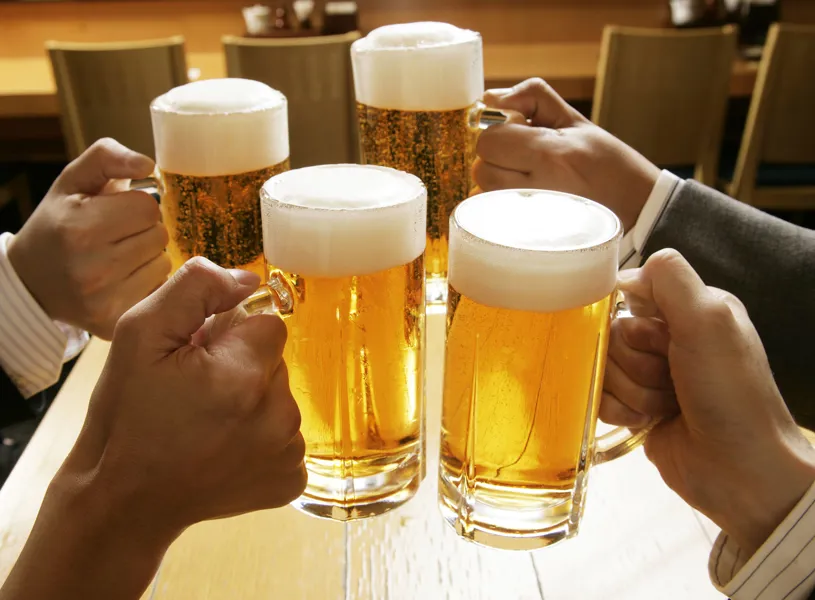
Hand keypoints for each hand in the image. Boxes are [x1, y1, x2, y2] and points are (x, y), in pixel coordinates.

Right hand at [1, 257, 304, 599]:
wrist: (124, 501)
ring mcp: (289, 453)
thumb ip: (197, 288)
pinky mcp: (290, 480)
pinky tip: (224, 450)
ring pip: (280, 398)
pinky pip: (286, 437)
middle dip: (242, 367)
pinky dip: (261, 438)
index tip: (198, 359)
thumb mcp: (140, 334)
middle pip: (275, 361)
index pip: (268, 324)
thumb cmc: (127, 416)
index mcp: (245, 375)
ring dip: (252, 402)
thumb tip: (248, 279)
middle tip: (197, 394)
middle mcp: (279, 415)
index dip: (230, 336)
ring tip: (207, 424)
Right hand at [7, 138, 170, 338]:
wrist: (30, 281)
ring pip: (164, 263)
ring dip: (149, 256)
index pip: (148, 207)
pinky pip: (159, 290)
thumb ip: (107, 157)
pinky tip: (124, 280)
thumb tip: (148, 164)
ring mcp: (103, 300)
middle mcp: (91, 267)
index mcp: (79, 227)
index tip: (116, 212)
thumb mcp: (73, 181)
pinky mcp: (115, 323)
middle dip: (144, 229)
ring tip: (119, 256)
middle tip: (117, 235)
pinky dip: (148, 283)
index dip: (136, 205)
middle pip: (159, 235)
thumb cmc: (57, 224)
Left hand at [474, 78, 659, 230]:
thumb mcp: (574, 119)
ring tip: (527, 180)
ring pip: (484, 194)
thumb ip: (531, 97)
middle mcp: (537, 185)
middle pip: (481, 169)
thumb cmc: (605, 162)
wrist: (635, 208)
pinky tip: (525, 201)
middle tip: (523, 160)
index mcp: (549, 152)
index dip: (499, 134)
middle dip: (496, 160)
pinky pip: (493, 217)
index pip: (489, 140)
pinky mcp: (529, 235)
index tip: (519, 137)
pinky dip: (500, 207)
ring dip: (497, 184)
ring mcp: (532, 215)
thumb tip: (489, 99)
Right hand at [602, 249, 814, 557]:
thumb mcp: (710, 320)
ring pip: (602, 365)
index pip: (630, 293)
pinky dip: (619, 409)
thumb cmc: (731, 394)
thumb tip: (625, 276)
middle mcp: (668, 339)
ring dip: (631, 389)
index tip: (660, 339)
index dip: (635, 318)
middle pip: (611, 332)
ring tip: (665, 405)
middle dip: (634, 360)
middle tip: (670, 378)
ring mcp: (648, 376)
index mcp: (690, 310)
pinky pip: (598, 395)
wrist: (739, 470)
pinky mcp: (632, 408)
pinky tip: (645, 421)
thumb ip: (670, 280)